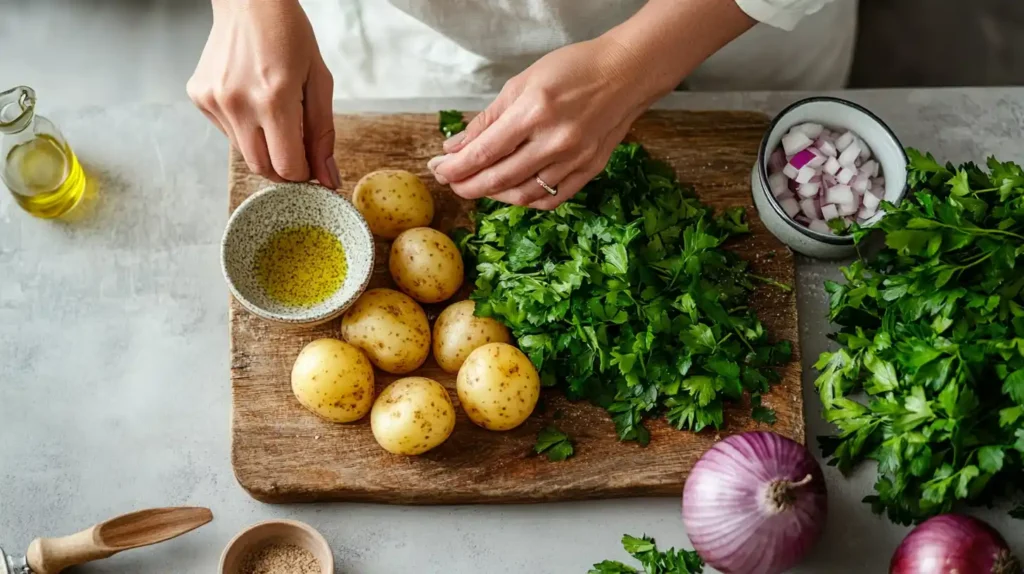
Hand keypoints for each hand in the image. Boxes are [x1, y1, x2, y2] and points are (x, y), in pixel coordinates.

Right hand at [187, 0, 338, 187]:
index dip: (304, 173)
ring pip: (244, 152)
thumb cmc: (289, 35)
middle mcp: (239, 104)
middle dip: (283, 167)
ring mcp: (214, 101)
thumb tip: (328, 178)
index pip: (288, 167)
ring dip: (264, 145)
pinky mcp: (200, 97)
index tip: (311, 165)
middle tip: (295, 148)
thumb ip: (323, 133)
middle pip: (263, 168)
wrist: (248, 1)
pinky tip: (251, 99)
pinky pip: (227, 132)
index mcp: (274, 99)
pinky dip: (244, 127)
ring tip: (272, 112)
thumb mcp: (319, 80)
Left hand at [430, 37, 653, 209]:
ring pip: (523, 194)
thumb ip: (487, 119)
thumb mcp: (522, 84)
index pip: (484, 152)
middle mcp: (555, 140)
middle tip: (451, 182)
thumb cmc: (573, 69)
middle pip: (499, 179)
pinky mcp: (590, 170)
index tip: (438, 169)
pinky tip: (512, 192)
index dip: (456, 167)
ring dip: (493, 195)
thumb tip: (456, 147)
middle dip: (467, 185)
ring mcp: (575, 159)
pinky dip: (526, 200)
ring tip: (478, 186)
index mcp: (534, 112)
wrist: (626, 73)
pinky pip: (551, 198)